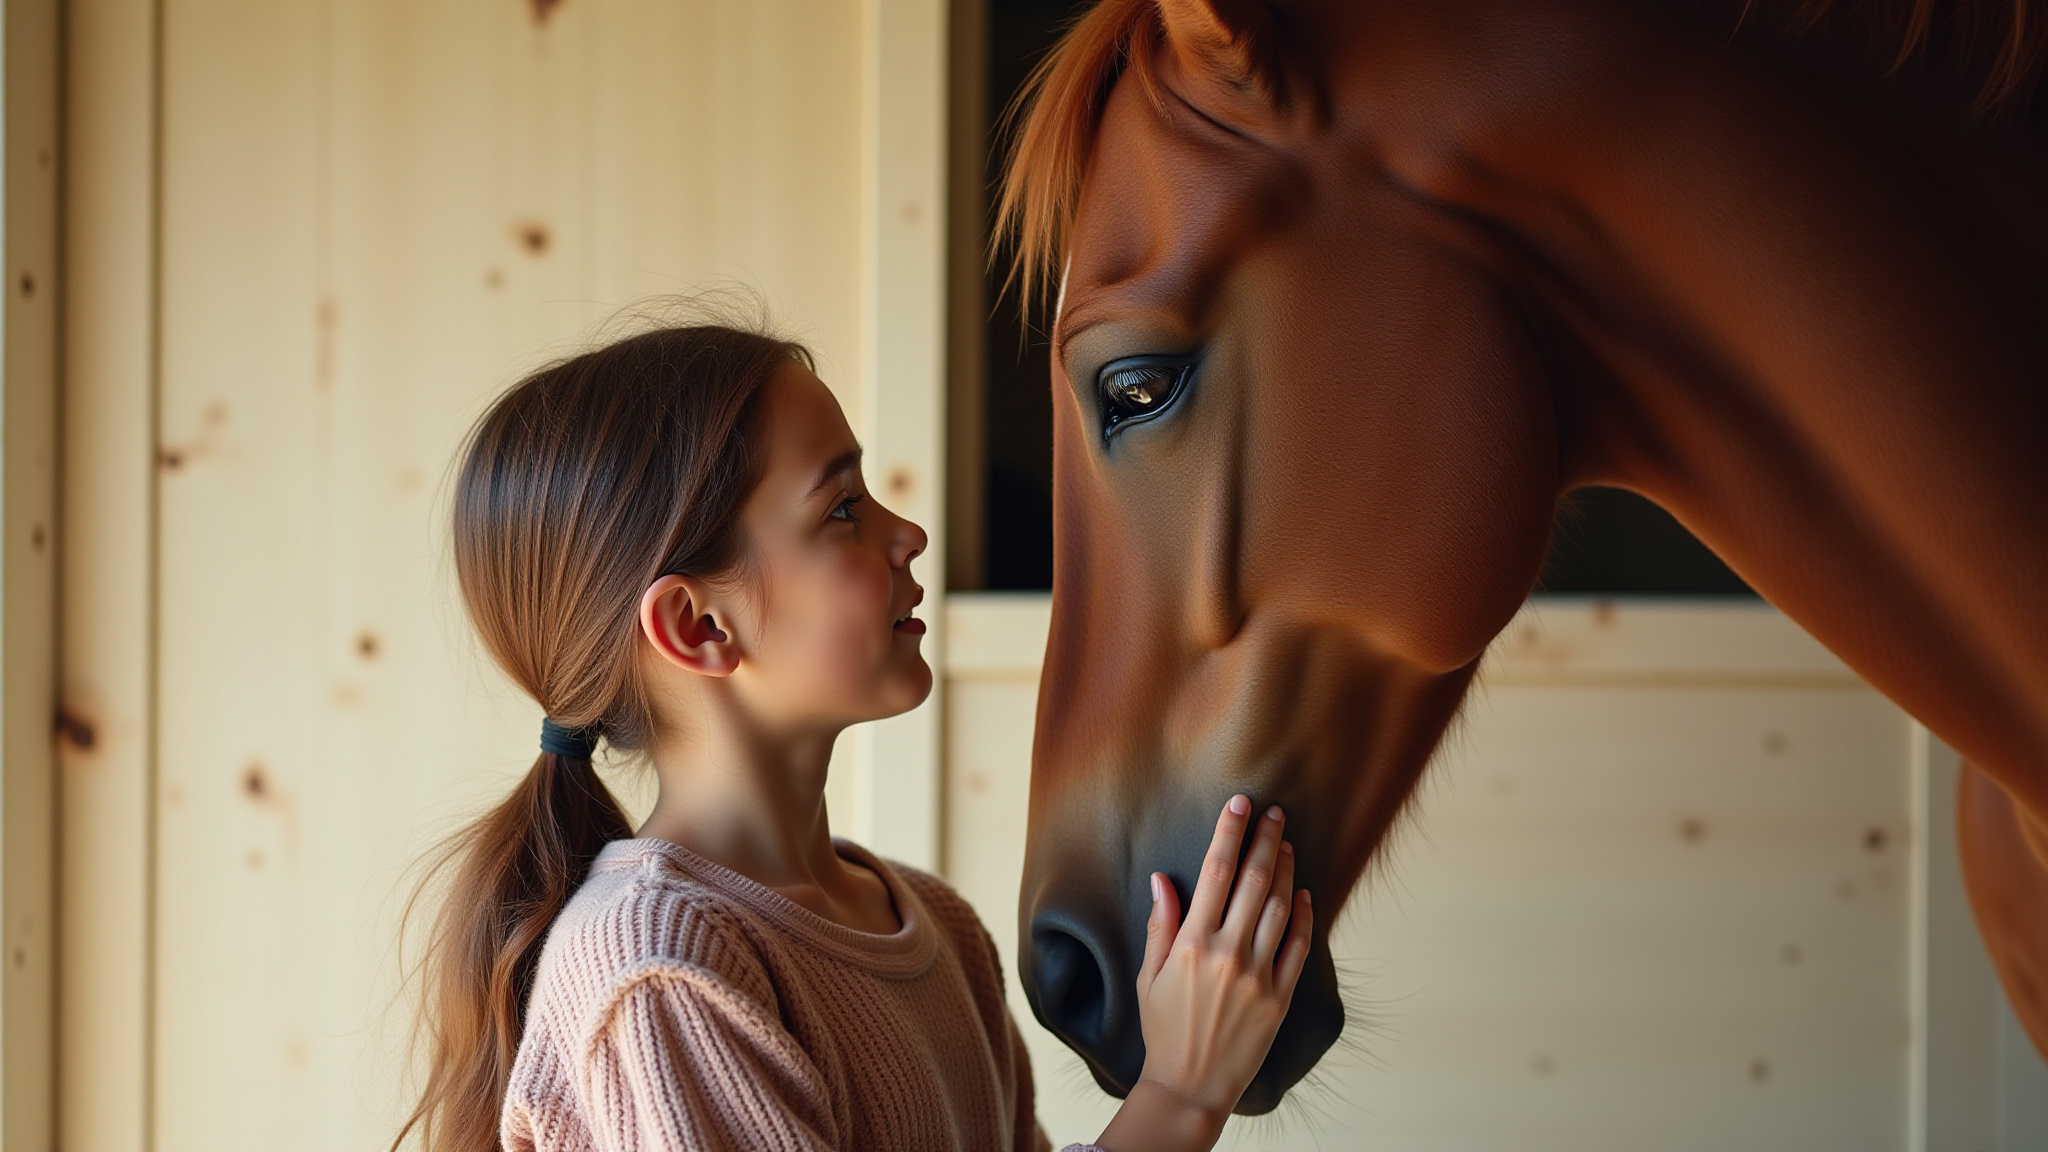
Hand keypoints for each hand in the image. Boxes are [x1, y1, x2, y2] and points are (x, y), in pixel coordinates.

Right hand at [1093, 795, 1312, 1151]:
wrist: (1190, 1085)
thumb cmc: (1163, 1029)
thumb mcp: (1149, 975)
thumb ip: (1161, 925)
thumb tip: (1162, 879)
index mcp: (1192, 945)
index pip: (1215, 873)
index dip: (1229, 833)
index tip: (1240, 804)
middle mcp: (1228, 954)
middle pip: (1253, 882)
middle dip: (1265, 840)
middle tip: (1275, 813)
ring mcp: (1258, 976)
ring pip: (1279, 908)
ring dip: (1285, 871)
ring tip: (1287, 844)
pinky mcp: (1280, 998)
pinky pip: (1297, 947)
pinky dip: (1302, 917)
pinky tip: (1303, 893)